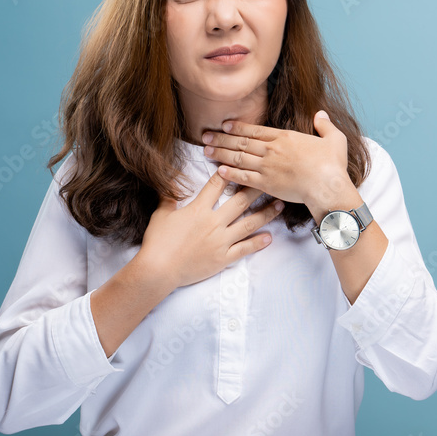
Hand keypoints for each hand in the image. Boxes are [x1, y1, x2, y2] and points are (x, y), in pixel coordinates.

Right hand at [139, 170, 284, 289]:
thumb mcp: (160, 215)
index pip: (217, 185)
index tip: (241, 165)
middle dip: (256, 189)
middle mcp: (213, 223)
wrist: (157, 270)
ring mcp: (220, 241)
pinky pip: (245, 248)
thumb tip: (168, 184)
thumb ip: (168, 198)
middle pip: (240, 201)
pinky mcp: (223, 258)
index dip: (229, 173)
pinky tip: (270, 237)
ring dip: (266, 214)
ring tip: (279, 205)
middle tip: (270, 180)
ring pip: (249, 224)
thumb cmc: (157, 242)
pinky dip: (258, 243)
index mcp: (198, 210)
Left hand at [201, 110, 350, 207]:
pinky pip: (244, 177)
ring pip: (239, 158)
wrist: (327, 185)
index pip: (255, 130)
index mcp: (285, 138)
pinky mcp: (267, 184)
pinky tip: (220, 171)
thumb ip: (325, 125)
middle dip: (221, 139)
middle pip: (242, 142)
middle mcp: (272, 150)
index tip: (224, 126)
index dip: (238, 128)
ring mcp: (267, 167)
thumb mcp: (334, 139)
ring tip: (206, 151)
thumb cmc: (332, 164)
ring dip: (221, 154)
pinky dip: (231, 174)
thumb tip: (320, 114)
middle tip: (205, 136)